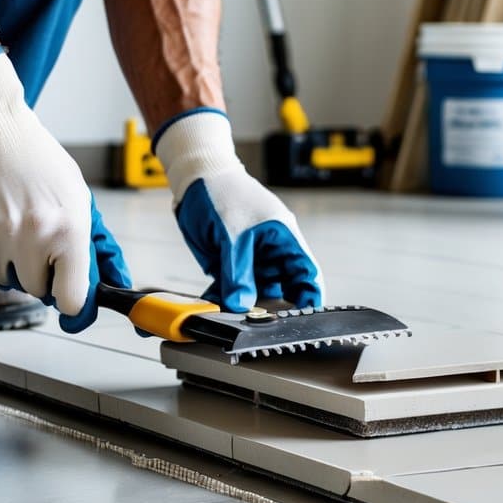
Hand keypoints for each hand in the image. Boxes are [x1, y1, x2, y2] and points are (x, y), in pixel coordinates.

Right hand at [0, 48, 110, 321]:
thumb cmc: (42, 165)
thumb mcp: (79, 200)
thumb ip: (91, 245)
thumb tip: (107, 284)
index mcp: (68, 230)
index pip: (72, 299)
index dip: (72, 301)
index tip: (69, 294)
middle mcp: (33, 237)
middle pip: (38, 291)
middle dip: (43, 275)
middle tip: (42, 247)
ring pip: (9, 281)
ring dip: (16, 266)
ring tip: (20, 231)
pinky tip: (0, 225)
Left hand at [176, 170, 320, 311]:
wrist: (193, 179)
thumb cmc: (222, 192)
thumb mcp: (231, 236)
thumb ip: (237, 273)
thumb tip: (240, 304)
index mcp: (284, 239)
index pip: (307, 274)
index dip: (309, 298)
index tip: (302, 320)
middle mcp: (272, 253)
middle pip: (283, 290)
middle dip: (272, 308)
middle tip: (257, 322)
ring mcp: (252, 260)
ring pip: (255, 293)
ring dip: (243, 306)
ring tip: (229, 313)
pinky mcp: (231, 265)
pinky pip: (232, 288)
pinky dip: (223, 298)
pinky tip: (213, 304)